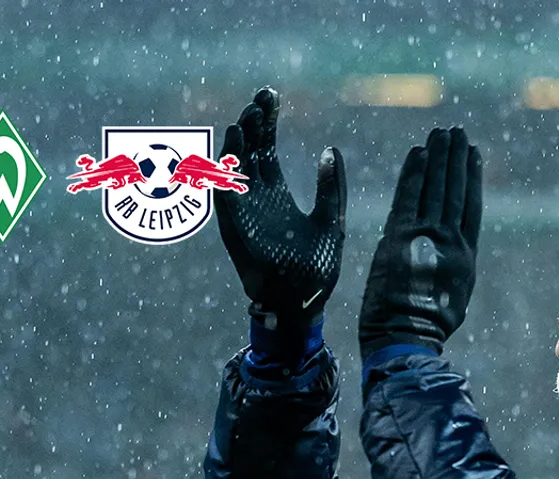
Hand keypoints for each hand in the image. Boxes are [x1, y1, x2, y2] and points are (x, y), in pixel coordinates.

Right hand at [214, 87, 345, 322]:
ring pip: (234, 167)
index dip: (267, 122)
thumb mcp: (331, 221)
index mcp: (276, 194)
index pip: (266, 148)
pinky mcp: (236, 227)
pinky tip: (234, 147)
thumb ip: (332, 188)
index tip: (270, 95)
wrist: (304, 304)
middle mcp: (255, 198)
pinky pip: (226, 194)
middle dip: (253, 123)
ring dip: (239, 141)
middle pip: (248, 151)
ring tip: (248, 116)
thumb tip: (330, 149)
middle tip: (261, 98)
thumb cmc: (316, 269)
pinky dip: (227, 170)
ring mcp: (243, 212)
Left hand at [358, 126, 481, 359]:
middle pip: (455, 191)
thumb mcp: (454, 294)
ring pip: (435, 188)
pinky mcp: (399, 236)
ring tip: (442, 133)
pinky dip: (414, 172)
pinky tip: (418, 152)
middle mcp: (449, 242)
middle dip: (456, 159)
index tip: (473, 154)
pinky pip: (409, 196)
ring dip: (438, 158)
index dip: (472, 177)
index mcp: (465, 256)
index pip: (470, 207)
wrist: (404, 335)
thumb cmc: (426, 324)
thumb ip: (454, 265)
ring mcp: (425, 237)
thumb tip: (454, 249)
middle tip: (457, 132)